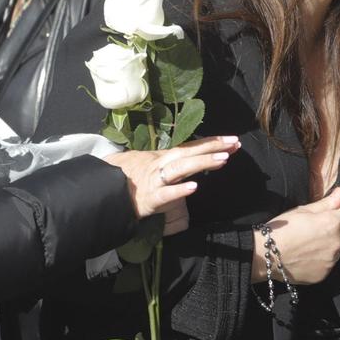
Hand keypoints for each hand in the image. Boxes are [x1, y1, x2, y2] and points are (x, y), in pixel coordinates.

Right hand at [104, 137, 240, 231]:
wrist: (105, 192)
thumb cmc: (125, 178)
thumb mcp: (145, 162)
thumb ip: (164, 160)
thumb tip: (183, 156)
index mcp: (162, 157)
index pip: (190, 147)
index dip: (211, 143)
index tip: (232, 140)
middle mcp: (160, 165)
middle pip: (189, 153)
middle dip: (213, 147)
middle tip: (234, 144)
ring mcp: (155, 181)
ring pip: (181, 169)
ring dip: (201, 163)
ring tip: (222, 160)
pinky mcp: (150, 199)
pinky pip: (166, 194)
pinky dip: (179, 190)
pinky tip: (194, 188)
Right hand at [254, 187, 339, 284]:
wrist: (265, 255)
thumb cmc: (282, 229)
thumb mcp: (303, 210)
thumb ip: (327, 203)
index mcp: (332, 223)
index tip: (338, 212)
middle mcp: (336, 243)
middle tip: (321, 229)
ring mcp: (331, 261)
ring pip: (339, 250)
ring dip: (331, 246)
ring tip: (309, 245)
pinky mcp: (324, 274)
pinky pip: (329, 264)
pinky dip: (321, 260)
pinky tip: (305, 256)